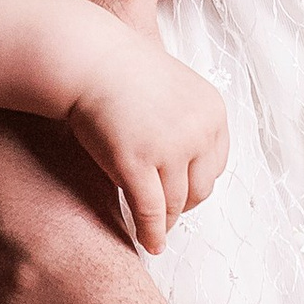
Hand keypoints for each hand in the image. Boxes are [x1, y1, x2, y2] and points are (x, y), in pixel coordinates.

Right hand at [67, 28, 228, 253]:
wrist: (87, 60)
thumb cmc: (121, 72)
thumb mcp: (174, 89)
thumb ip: (187, 122)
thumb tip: (188, 161)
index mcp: (212, 112)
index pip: (216, 163)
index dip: (198, 182)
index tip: (186, 194)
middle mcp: (198, 131)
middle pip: (201, 188)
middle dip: (185, 205)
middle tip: (169, 215)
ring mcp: (169, 149)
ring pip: (176, 204)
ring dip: (166, 222)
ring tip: (155, 232)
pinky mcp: (137, 164)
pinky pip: (151, 212)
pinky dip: (152, 233)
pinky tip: (147, 243)